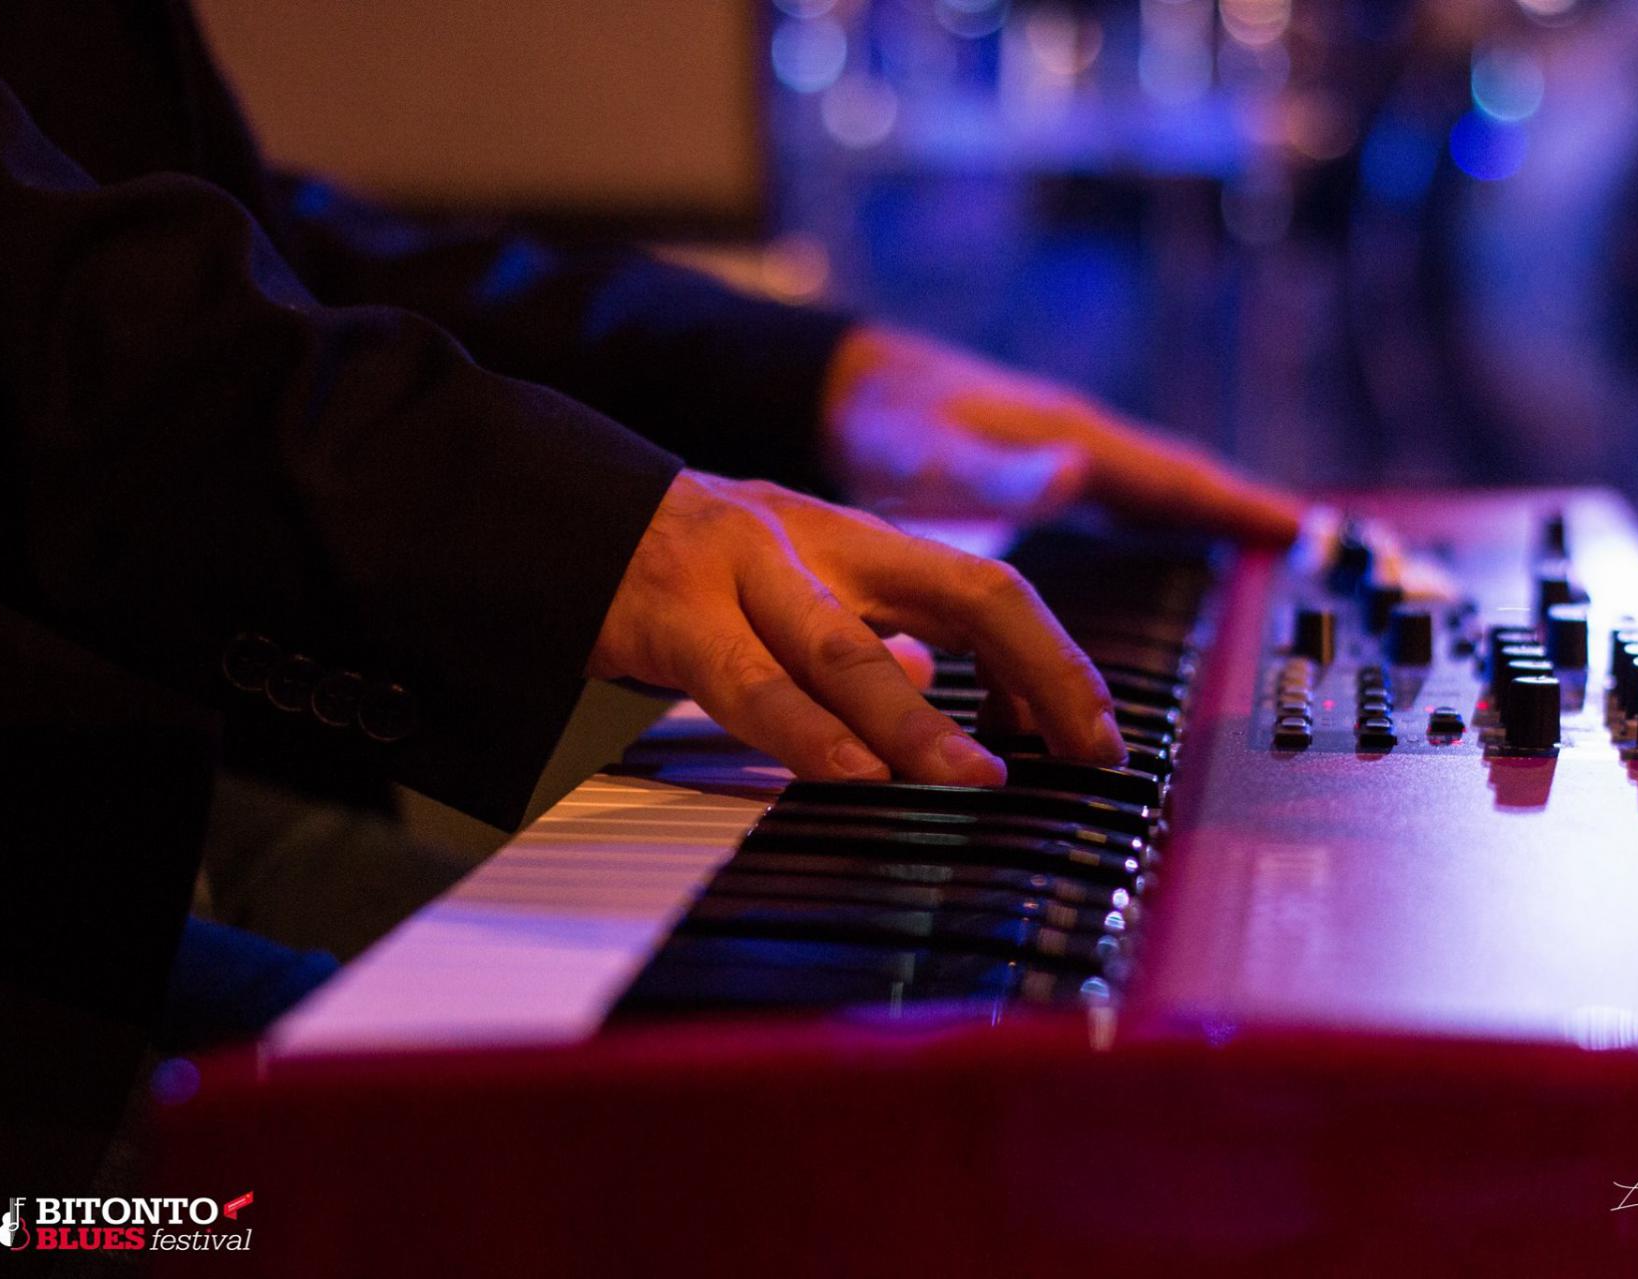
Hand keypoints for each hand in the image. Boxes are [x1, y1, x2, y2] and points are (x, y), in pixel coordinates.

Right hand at [588, 471, 1124, 782]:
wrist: (542, 508)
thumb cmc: (674, 566)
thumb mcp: (782, 586)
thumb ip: (859, 633)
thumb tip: (931, 689)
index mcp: (852, 540)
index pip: (985, 585)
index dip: (1054, 658)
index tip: (1095, 732)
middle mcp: (816, 542)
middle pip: (963, 591)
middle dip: (1043, 672)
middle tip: (1089, 751)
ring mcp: (743, 573)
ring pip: (850, 649)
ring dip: (922, 725)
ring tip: (978, 781)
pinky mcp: (668, 615)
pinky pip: (749, 684)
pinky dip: (807, 735)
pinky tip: (852, 776)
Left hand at [823, 325, 1303, 540]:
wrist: (841, 389)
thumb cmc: (885, 424)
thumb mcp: (933, 458)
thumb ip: (1000, 475)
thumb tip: (1081, 475)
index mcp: (1072, 439)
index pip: (1174, 476)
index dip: (1238, 505)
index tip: (1304, 529)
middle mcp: (1079, 442)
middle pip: (1180, 479)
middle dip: (1243, 508)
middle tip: (1311, 540)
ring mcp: (1062, 453)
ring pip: (1153, 488)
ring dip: (1207, 513)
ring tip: (1264, 544)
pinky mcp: (1038, 471)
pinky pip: (1118, 498)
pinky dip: (1157, 518)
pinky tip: (1164, 539)